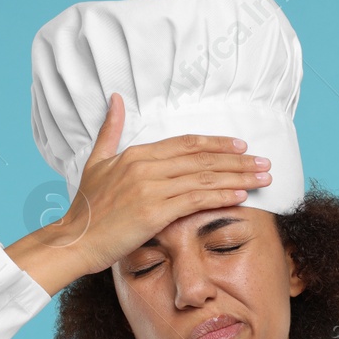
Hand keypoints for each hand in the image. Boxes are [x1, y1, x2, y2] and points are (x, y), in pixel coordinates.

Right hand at [39, 91, 272, 275]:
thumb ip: (110, 130)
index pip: (186, 144)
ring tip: (263, 178)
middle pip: (202, 159)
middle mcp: (145, 166)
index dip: (217, 144)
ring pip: (203, 177)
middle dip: (237, 160)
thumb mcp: (96, 162)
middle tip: (264, 162)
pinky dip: (221, 196)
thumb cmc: (86, 207)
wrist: (74, 240)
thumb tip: (116, 98)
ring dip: (238, 176)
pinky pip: (195, 200)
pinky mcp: (154, 212)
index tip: (241, 146)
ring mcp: (150, 188)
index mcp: (136, 154)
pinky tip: (241, 195)